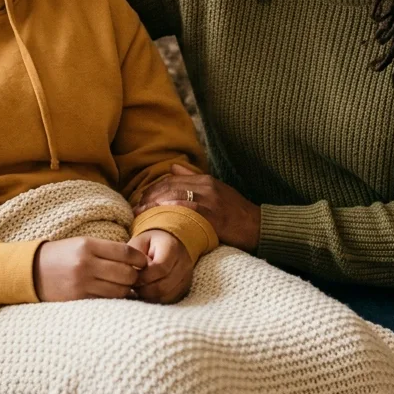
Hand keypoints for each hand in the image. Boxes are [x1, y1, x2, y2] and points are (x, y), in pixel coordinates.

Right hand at [33, 237, 147, 301]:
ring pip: (120, 291)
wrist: (31, 271)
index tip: (143, 263)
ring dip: (126, 290)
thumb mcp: (82, 243)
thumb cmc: (62, 255)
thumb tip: (137, 261)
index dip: (139, 259)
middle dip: (135, 276)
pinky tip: (113, 295)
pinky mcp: (78, 299)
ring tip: (124, 287)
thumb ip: (107, 250)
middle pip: (126, 273)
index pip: (125, 252)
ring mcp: (81, 284)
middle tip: (134, 277)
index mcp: (87, 246)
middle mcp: (85, 264)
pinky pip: (106, 302)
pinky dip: (114, 300)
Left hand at [128, 229, 191, 303]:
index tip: (131, 277)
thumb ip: (135, 256)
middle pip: (164, 286)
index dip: (143, 277)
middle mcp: (183, 264)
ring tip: (138, 289)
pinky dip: (156, 299)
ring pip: (166, 296)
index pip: (160, 268)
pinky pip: (170, 300)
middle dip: (144, 289)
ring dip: (149, 296)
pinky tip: (146, 293)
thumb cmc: (151, 243)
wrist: (171, 242)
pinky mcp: (185, 288)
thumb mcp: (140, 242)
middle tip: (132, 286)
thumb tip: (130, 275)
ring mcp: (186, 278)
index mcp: (172, 248)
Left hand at [133, 165, 261, 251]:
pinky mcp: (212, 216)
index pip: (171, 179)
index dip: (153, 188)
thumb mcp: (217, 189)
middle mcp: (205, 186)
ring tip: (140, 215)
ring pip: (175, 197)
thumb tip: (173, 167)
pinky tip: (160, 217)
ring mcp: (209, 201)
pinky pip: (188, 211)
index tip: (140, 198)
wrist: (258, 226)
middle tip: (135, 208)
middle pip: (169, 187)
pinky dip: (172, 212)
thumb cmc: (236, 211)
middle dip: (149, 197)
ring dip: (154, 206)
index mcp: (205, 179)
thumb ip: (194, 179)